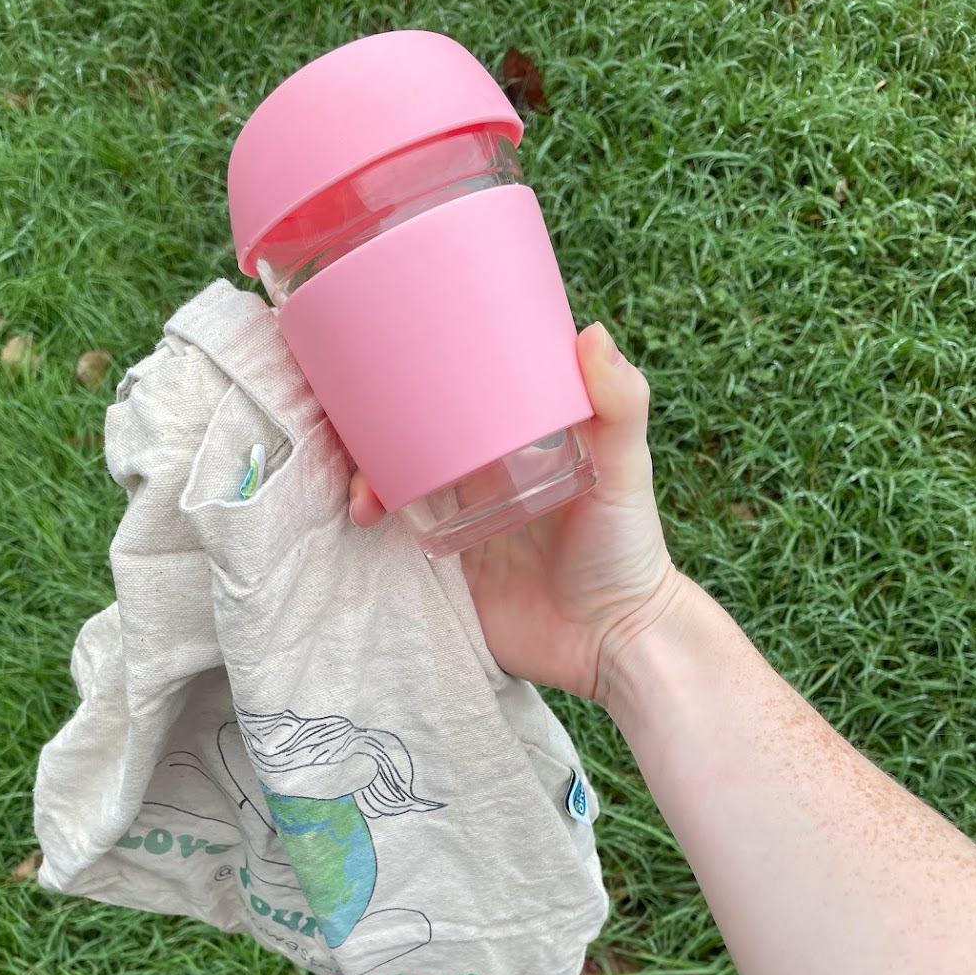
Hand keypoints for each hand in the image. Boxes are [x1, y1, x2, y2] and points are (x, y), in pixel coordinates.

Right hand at [348, 323, 682, 703]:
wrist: (611, 641)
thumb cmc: (627, 549)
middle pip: (410, 436)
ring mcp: (458, 522)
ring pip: (395, 484)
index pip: (456, 393)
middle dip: (370, 429)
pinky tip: (364, 518)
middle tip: (349, 430)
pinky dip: (373, 523)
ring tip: (364, 496)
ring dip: (364, 478)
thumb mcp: (627, 469)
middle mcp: (479, 475)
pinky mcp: (443, 572)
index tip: (381, 358)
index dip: (417, 374)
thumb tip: (591, 333)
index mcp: (515, 441)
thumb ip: (620, 407)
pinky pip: (396, 540)